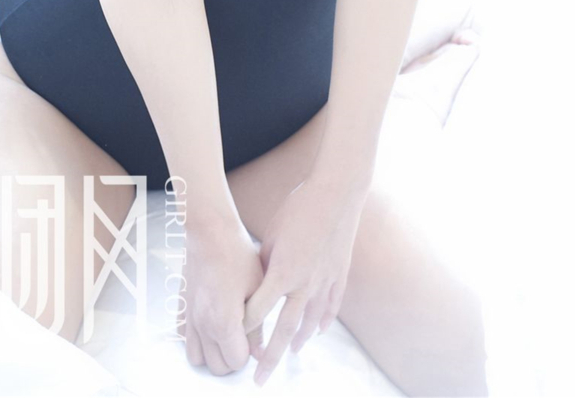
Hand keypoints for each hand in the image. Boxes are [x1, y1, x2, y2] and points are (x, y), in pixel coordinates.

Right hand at [176, 215, 263, 376]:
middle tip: (242, 340)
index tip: (253, 340)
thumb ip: (258, 327)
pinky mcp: (182, 307)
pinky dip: (196, 340)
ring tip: (225, 337)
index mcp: (224, 323)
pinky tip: (209, 326)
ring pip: (197, 358)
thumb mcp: (258, 291)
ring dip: (212, 354)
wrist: (210, 232)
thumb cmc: (238, 257)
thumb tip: (259, 352)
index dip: (248, 355)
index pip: (237, 362)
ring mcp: (189, 317)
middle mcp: (202, 325)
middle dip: (232, 359)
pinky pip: (183, 338)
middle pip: (217, 367)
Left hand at [241, 177, 362, 384]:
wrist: (337, 194)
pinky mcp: (340, 275)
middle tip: (259, 380)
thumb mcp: (273, 236)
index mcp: (282, 273)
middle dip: (269, 357)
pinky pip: (330, 306)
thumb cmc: (298, 209)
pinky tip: (317, 331)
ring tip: (289, 355)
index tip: (234, 339)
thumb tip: (258, 283)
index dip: (244, 327)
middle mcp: (304, 284)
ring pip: (310, 323)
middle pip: (284, 330)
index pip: (258, 311)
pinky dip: (323, 321)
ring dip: (297, 341)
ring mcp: (325, 282)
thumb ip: (266, 265)